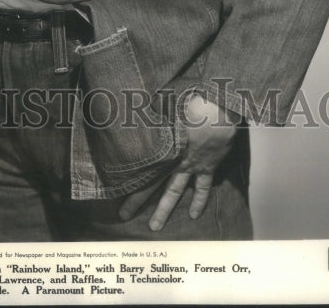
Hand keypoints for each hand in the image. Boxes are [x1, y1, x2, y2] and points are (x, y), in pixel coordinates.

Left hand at [118, 94, 236, 231]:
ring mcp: (190, 166)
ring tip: (155, 227)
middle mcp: (173, 160)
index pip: (140, 167)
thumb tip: (131, 107)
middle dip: (137, 200)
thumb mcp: (164, 104)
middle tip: (123, 216)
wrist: (216, 109)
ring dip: (164, 209)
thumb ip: (150, 112)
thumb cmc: (188, 101)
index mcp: (162, 147)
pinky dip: (199, 201)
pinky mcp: (208, 166)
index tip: (112, 188)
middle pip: (151, 184)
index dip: (126, 179)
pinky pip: (202, 188)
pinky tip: (194, 215)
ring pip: (175, 192)